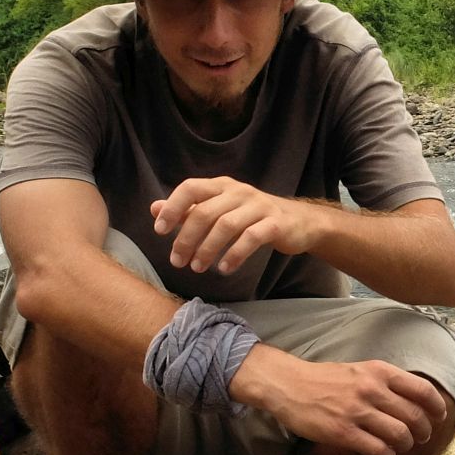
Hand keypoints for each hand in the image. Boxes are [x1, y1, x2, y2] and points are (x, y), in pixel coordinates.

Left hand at [150, 177, 319, 273]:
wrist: (300, 222)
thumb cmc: (252, 217)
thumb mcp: (219, 209)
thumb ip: (188, 210)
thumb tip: (154, 208)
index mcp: (222, 186)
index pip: (191, 188)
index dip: (173, 207)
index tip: (160, 231)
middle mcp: (239, 192)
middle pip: (205, 212)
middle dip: (187, 239)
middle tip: (177, 262)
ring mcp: (259, 207)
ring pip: (226, 226)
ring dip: (207, 249)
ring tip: (198, 268)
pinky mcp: (275, 224)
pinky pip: (251, 238)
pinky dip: (234, 254)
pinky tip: (224, 268)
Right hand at [233, 347, 452, 454]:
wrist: (289, 385)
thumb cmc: (326, 379)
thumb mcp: (361, 370)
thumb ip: (386, 382)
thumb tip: (415, 399)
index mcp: (379, 372)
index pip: (422, 390)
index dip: (436, 407)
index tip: (439, 417)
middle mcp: (372, 390)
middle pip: (414, 416)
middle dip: (423, 432)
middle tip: (421, 438)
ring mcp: (357, 412)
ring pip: (400, 435)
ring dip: (406, 445)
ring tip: (402, 447)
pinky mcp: (343, 433)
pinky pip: (378, 449)